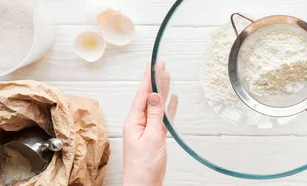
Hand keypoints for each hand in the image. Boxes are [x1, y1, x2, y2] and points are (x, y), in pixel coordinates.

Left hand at [123, 61, 177, 185]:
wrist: (144, 185)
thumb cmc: (143, 167)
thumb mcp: (151, 137)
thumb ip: (155, 116)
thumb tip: (155, 95)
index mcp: (134, 121)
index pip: (141, 94)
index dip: (147, 78)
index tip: (152, 64)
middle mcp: (139, 122)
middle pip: (148, 96)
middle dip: (155, 80)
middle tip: (161, 64)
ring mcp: (147, 129)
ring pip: (156, 105)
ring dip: (162, 91)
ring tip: (167, 76)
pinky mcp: (155, 136)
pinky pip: (163, 117)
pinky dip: (168, 108)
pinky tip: (172, 99)